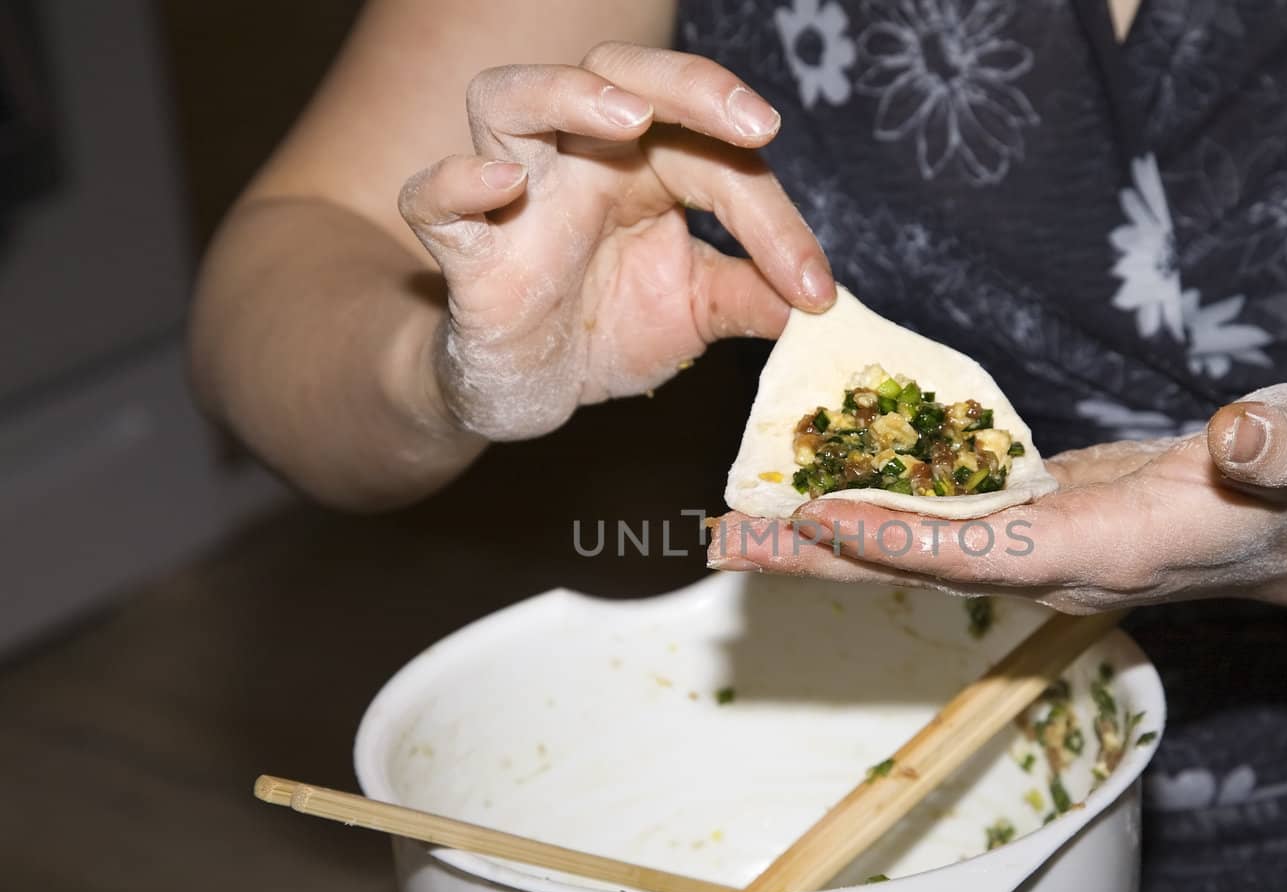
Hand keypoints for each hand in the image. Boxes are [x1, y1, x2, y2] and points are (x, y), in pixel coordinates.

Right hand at [398, 44, 832, 439]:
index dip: (772, 216)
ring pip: (508, 97)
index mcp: (643, 165)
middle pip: (615, 71)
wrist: (529, 392)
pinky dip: (457, 182)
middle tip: (753, 124)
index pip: (712, 152)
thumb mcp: (695, 313)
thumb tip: (822, 302)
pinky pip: (432, 198)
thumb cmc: (606, 329)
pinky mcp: (460, 249)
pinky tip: (502, 186)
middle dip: (686, 84)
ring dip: (569, 93)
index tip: (814, 286)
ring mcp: (511, 195)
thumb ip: (751, 297)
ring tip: (629, 118)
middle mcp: (576, 159)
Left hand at [708, 384, 1286, 612]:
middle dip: (817, 560)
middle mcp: (1051, 564)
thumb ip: (1275, 447)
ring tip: (736, 520)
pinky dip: (869, 505)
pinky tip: (816, 482)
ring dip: (822, 537)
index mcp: (1101, 551)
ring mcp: (1035, 547)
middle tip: (720, 544)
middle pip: (913, 567)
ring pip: (910, 547)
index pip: (979, 552)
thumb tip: (1247, 436)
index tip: (811, 516)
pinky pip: (933, 518)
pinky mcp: (1030, 519)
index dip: (895, 538)